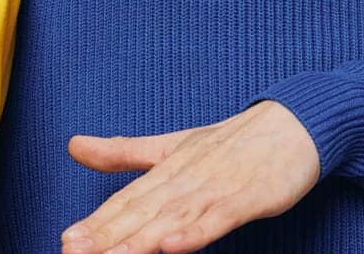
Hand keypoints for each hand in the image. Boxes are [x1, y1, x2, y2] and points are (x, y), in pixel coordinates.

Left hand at [60, 101, 319, 253]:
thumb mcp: (174, 145)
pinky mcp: (250, 197)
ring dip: (142, 238)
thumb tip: (72, 145)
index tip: (67, 241)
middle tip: (74, 250)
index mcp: (168, 167)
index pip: (127, 199)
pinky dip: (197, 231)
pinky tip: (174, 246)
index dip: (97, 221)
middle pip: (143, 210)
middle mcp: (188, 176)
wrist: (296, 123)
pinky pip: (220, 217)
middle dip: (107, 233)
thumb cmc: (233, 141)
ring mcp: (218, 186)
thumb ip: (124, 151)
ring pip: (174, 216)